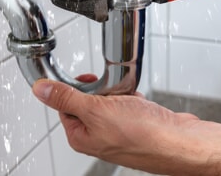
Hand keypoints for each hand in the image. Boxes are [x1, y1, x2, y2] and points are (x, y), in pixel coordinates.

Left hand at [32, 77, 201, 173]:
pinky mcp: (136, 125)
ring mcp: (118, 131)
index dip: (74, 89)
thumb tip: (40, 90)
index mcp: (81, 136)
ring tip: (129, 98)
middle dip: (102, 89)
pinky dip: (134, 98)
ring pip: (111, 100)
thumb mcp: (96, 110)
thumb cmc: (143, 134)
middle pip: (89, 101)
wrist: (179, 142)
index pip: (65, 105)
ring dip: (119, 93)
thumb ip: (66, 98)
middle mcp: (98, 136)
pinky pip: (129, 104)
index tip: (85, 80)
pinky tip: (141, 103)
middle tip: (111, 91)